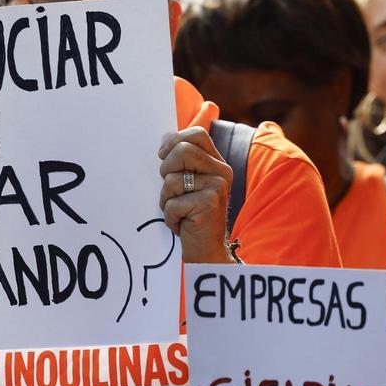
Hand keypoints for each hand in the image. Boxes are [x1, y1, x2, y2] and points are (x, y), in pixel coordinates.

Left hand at [158, 128, 233, 264]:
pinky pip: (173, 203)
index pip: (197, 135)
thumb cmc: (192, 216)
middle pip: (182, 151)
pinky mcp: (208, 205)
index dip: (175, 142)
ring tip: (179, 212)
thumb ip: (182, 162)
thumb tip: (165, 139)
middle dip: (166, 171)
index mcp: (217, 164)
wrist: (206, 250)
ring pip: (172, 180)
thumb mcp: (189, 184)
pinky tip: (182, 224)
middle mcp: (222, 173)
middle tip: (171, 191)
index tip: (163, 156)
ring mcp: (217, 188)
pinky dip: (170, 217)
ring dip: (166, 200)